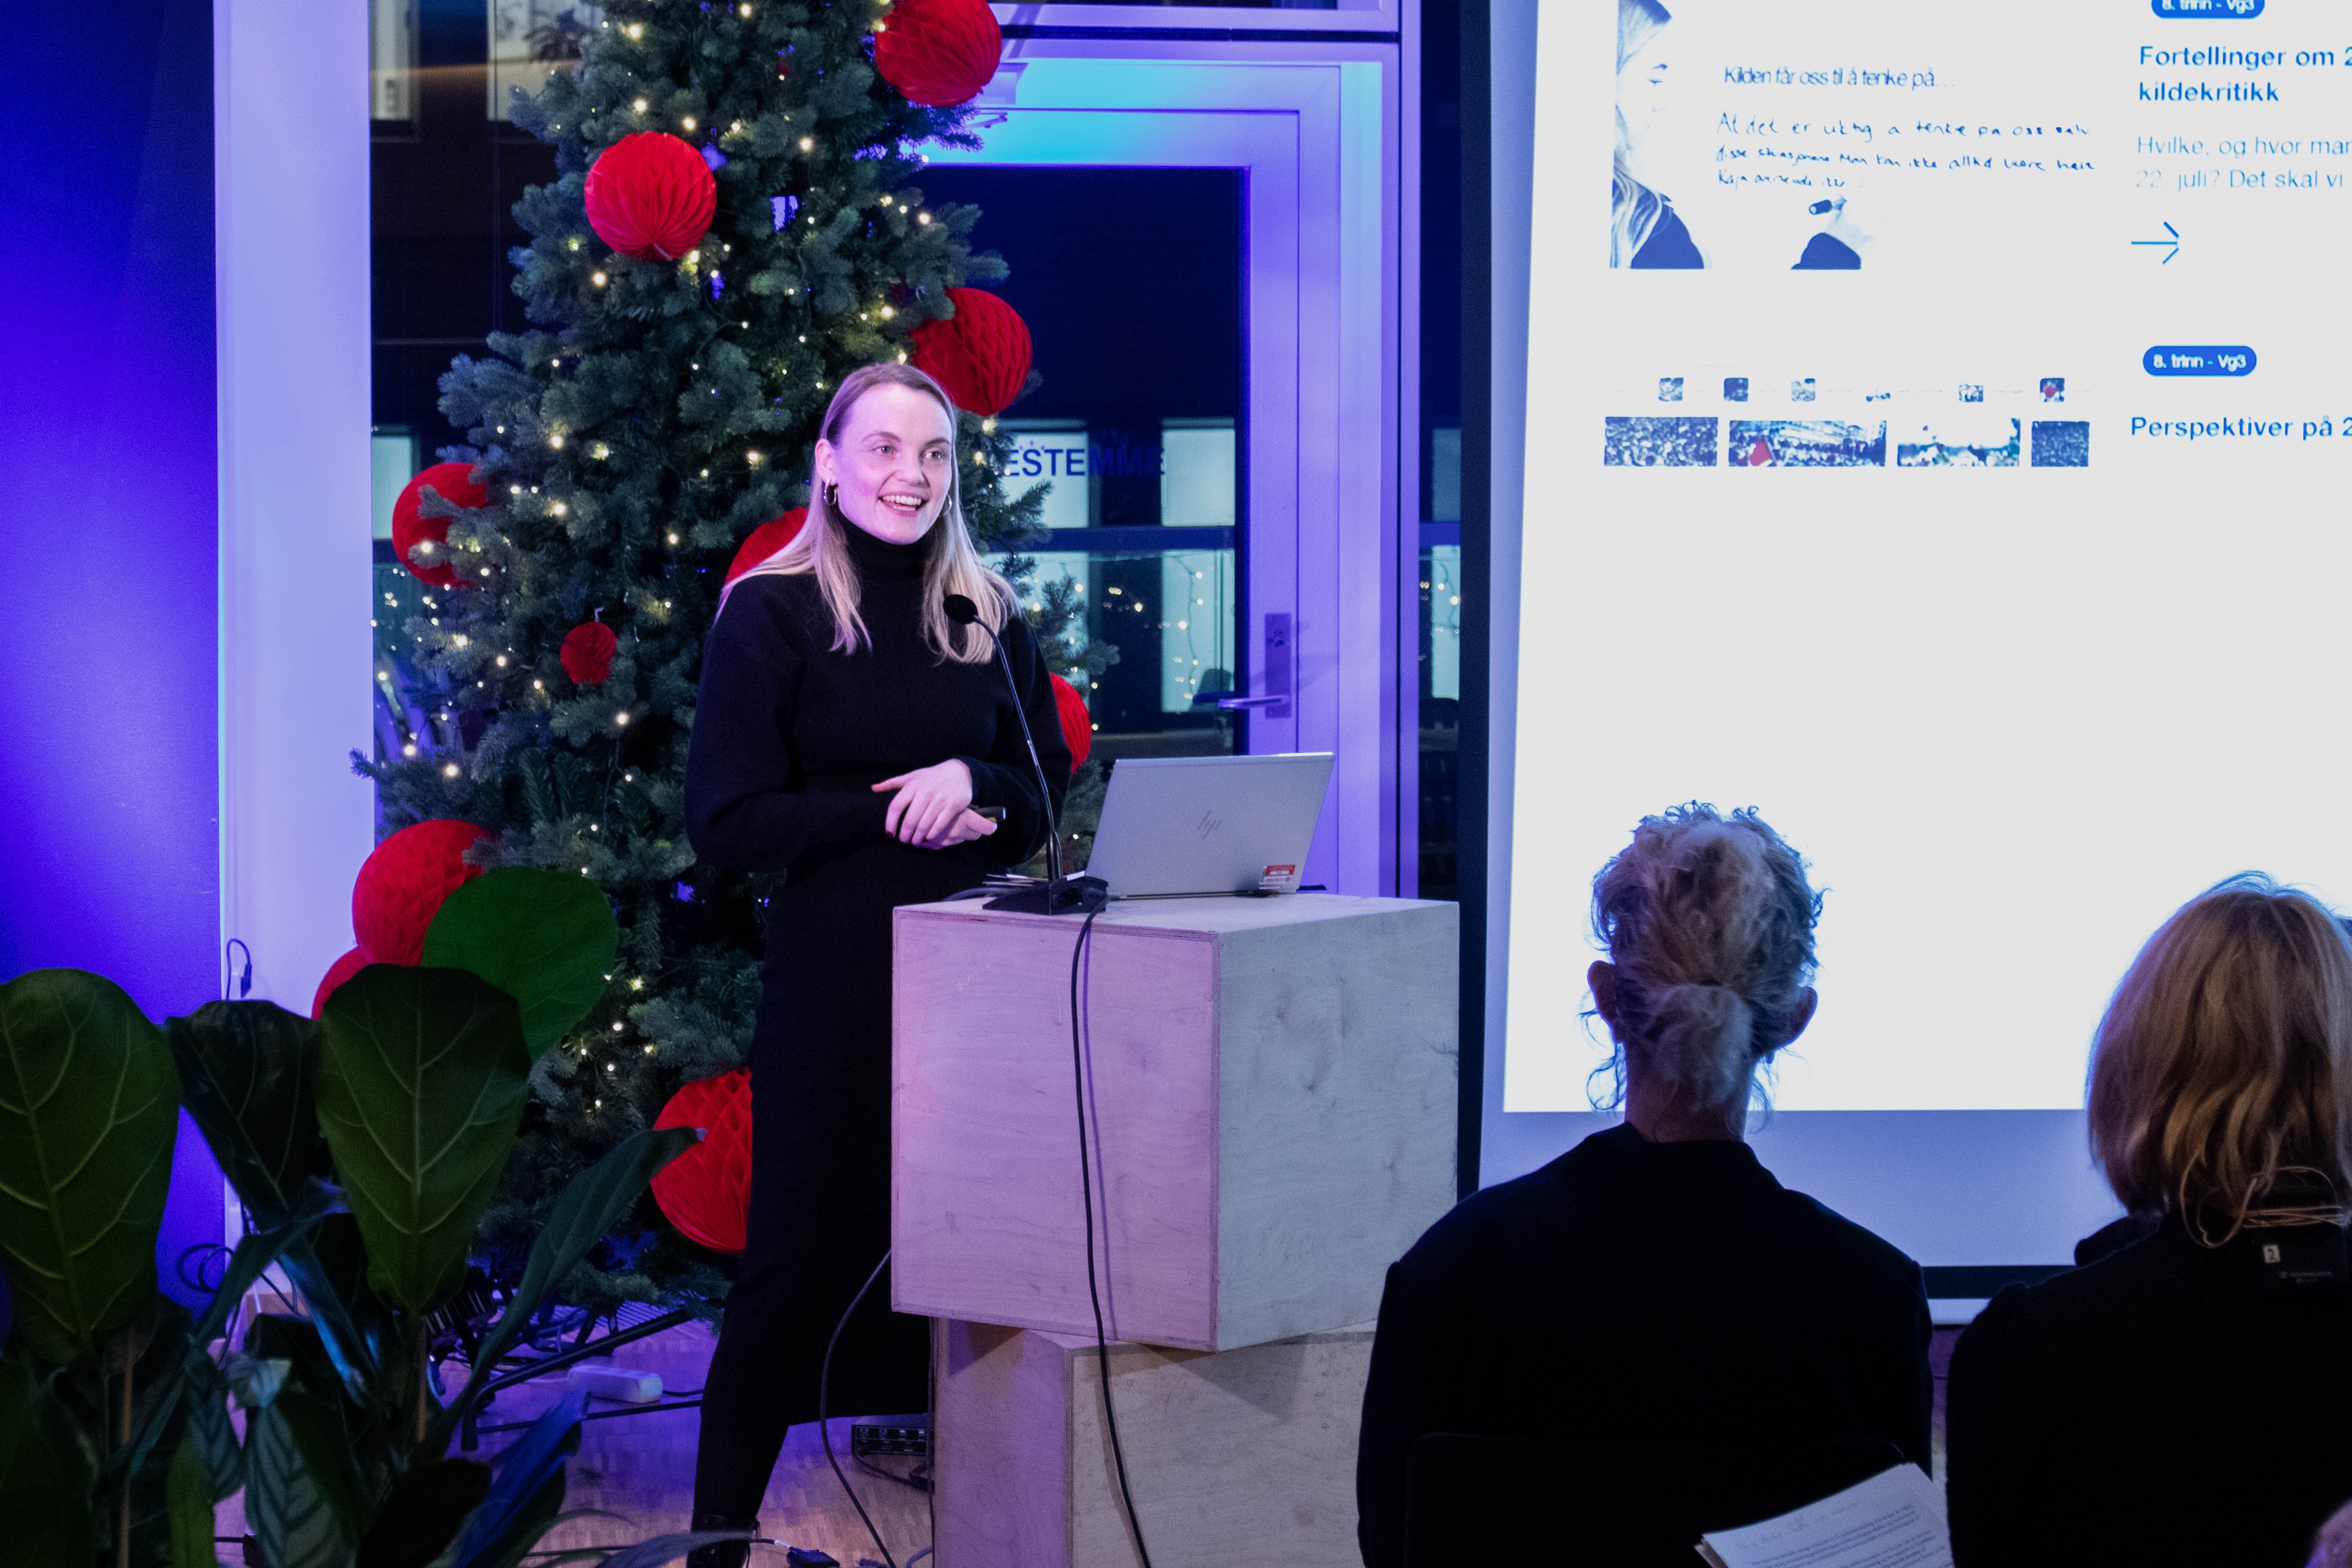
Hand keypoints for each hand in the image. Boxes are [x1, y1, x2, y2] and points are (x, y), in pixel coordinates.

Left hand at [873, 759, 998, 848]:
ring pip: (924, 826)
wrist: (960, 772)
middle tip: (904, 841)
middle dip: (905, 835)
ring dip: (918, 838)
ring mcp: (939, 800)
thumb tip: (873, 788)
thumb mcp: (912, 776)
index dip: (890, 822)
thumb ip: (892, 783)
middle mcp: (925, 792)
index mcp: (912, 785)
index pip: (896, 806)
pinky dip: (931, 835)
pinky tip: (928, 838)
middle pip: (910, 820)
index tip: (890, 834)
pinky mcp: (952, 806)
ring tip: (915, 842)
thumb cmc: (932, 776)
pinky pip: (939, 826)